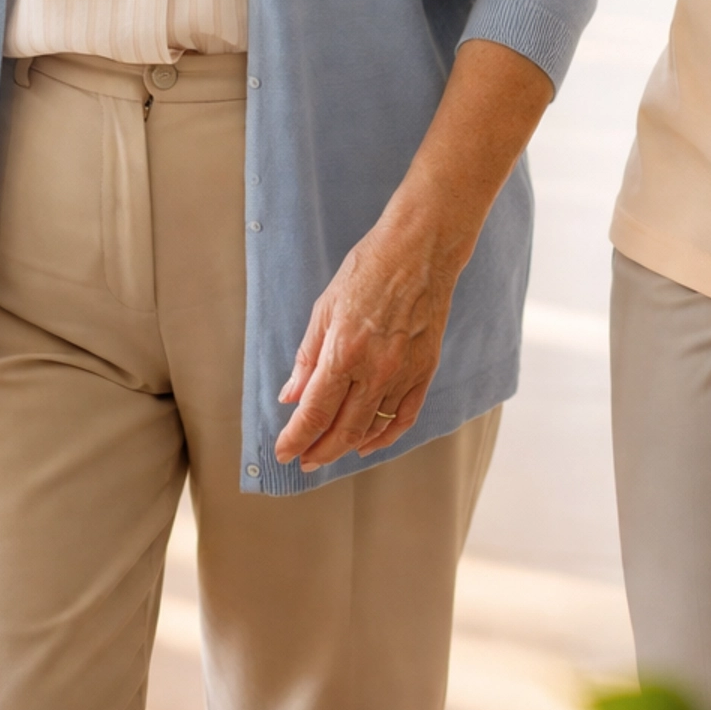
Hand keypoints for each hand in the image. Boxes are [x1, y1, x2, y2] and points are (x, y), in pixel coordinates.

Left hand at [274, 214, 461, 471]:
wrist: (419, 250)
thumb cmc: (369, 269)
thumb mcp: (325, 307)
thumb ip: (308, 357)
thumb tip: (291, 396)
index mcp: (344, 352)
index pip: (314, 413)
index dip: (296, 438)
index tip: (284, 452)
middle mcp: (376, 370)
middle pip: (343, 430)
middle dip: (319, 451)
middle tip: (304, 459)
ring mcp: (404, 373)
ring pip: (373, 429)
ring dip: (348, 446)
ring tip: (330, 451)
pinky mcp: (425, 371)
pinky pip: (404, 417)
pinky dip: (385, 436)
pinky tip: (369, 441)